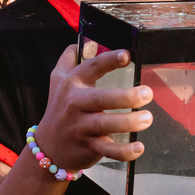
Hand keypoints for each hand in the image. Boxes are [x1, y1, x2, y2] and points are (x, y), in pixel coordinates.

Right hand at [35, 45, 154, 171]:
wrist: (47, 148)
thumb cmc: (59, 109)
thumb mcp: (57, 82)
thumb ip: (68, 61)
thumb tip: (81, 43)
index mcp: (73, 84)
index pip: (92, 68)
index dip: (109, 60)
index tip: (127, 56)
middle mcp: (76, 104)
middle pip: (101, 99)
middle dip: (125, 97)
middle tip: (147, 93)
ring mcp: (81, 127)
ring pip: (105, 124)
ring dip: (128, 122)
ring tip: (147, 118)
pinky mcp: (88, 146)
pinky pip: (107, 150)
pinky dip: (123, 151)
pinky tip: (139, 147)